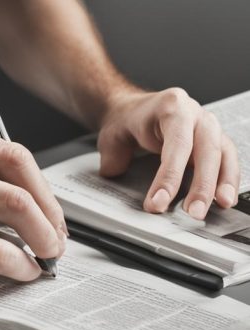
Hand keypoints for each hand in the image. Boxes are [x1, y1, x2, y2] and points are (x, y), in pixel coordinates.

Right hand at [0, 117, 66, 280]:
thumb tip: (9, 196)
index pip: (9, 151)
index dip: (41, 184)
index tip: (50, 210)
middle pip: (16, 171)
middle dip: (49, 207)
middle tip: (58, 234)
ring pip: (6, 202)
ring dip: (40, 232)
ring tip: (48, 253)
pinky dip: (10, 258)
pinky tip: (21, 268)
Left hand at [97, 87, 239, 219]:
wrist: (135, 108)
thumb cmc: (128, 120)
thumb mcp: (112, 134)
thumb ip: (112, 155)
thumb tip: (113, 174)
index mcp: (171, 107)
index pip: (176, 144)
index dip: (169, 176)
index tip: (159, 202)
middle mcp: (195, 114)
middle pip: (206, 149)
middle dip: (201, 184)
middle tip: (192, 212)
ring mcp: (207, 126)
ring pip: (223, 154)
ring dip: (221, 183)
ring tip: (218, 207)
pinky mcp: (213, 139)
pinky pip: (227, 159)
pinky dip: (227, 179)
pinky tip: (224, 199)